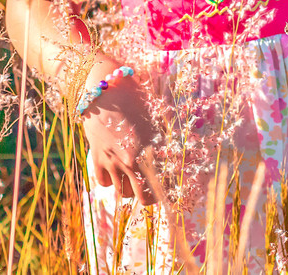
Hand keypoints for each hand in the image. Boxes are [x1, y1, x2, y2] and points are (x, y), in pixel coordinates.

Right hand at [79, 60, 159, 205]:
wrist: (104, 90)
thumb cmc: (135, 99)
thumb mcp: (157, 119)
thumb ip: (169, 141)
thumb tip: (190, 156)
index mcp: (149, 151)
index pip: (162, 186)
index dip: (169, 192)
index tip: (171, 190)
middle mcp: (130, 161)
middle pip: (143, 198)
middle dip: (151, 195)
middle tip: (154, 187)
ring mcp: (112, 161)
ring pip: (123, 192)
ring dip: (131, 188)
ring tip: (135, 176)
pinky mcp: (96, 158)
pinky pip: (104, 183)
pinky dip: (111, 180)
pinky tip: (116, 169)